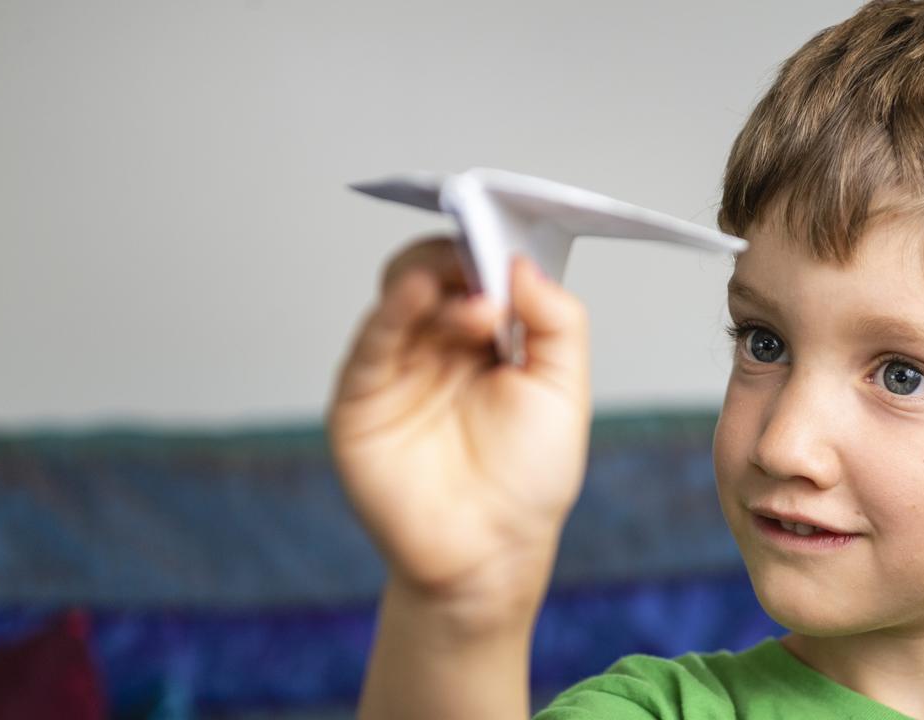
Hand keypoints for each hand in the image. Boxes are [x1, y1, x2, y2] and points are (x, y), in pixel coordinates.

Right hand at [327, 234, 591, 612]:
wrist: (491, 553)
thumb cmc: (529, 477)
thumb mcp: (563, 389)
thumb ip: (557, 321)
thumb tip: (521, 263)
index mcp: (483, 338)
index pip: (474, 271)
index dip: (487, 251)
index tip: (506, 240)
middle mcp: (434, 345)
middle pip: (429, 273)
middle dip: (457, 259)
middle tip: (486, 268)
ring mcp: (393, 370)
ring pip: (395, 297)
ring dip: (431, 280)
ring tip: (474, 300)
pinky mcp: (359, 401)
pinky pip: (368, 344)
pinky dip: (391, 312)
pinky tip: (421, 297)